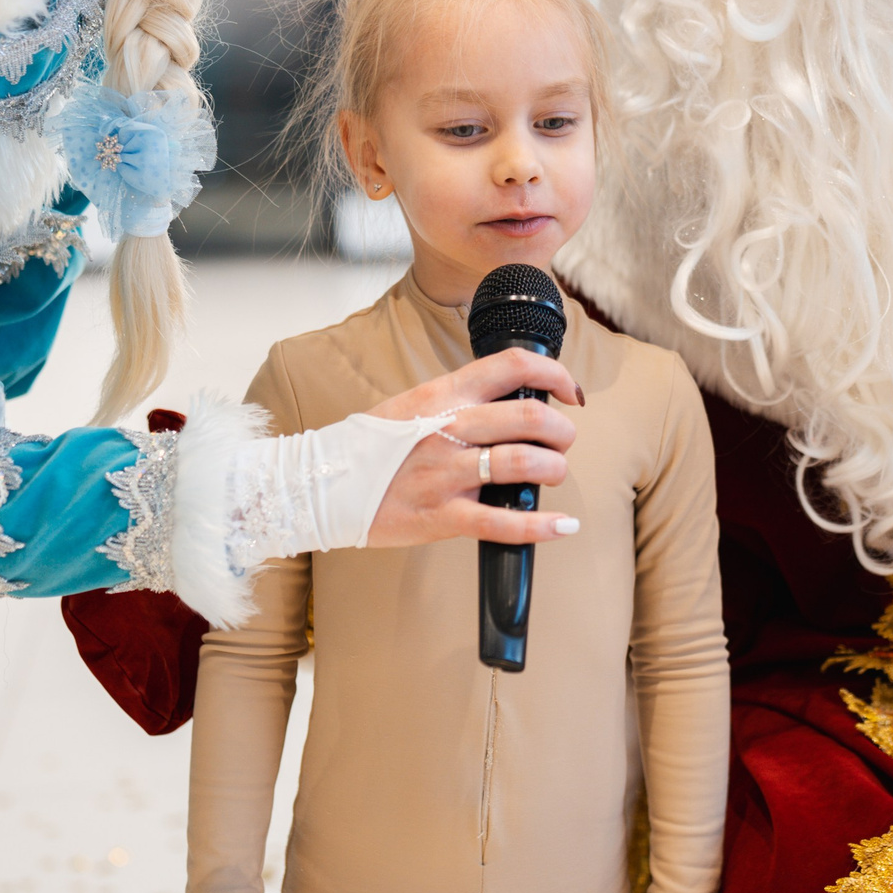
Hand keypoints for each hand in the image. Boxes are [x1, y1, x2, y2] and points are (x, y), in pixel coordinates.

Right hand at [365, 348, 583, 547]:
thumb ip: (461, 401)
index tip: (570, 391)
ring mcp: (444, 473)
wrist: (322, 484)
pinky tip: (562, 526)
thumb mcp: (416, 405)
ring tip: (553, 473)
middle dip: (562, 430)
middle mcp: (448, 428)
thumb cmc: (374, 446)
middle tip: (562, 441)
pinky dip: (540, 526)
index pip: (512, 366)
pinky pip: (501, 522)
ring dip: (554, 469)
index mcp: (444, 395)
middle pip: (530, 417)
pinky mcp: (440, 515)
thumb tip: (514, 400)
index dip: (554, 373)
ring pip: (522, 463)